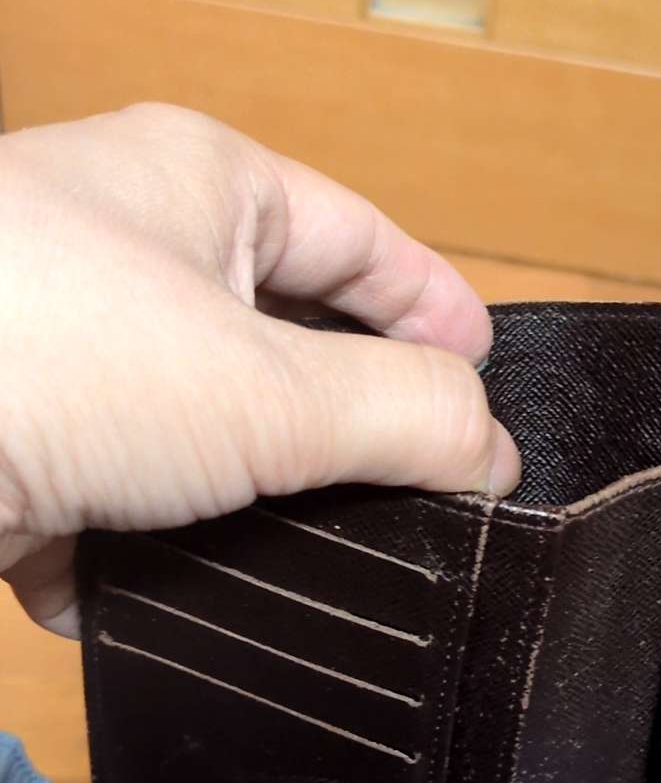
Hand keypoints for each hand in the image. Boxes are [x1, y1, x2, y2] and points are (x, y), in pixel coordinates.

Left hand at [0, 103, 519, 635]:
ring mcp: (54, 348)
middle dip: (336, 427)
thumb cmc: (37, 348)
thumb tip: (489, 448)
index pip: (360, 238)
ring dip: (230, 507)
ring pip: (185, 434)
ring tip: (294, 565)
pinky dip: (122, 556)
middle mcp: (124, 250)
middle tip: (416, 493)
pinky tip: (141, 598)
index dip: (435, 306)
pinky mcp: (3, 442)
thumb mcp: (264, 390)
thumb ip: (403, 416)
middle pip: (276, 340)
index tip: (490, 378)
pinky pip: (94, 502)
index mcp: (201, 184)